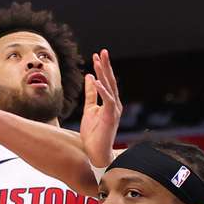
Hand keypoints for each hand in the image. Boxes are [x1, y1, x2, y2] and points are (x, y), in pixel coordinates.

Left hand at [80, 50, 121, 167]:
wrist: (95, 152)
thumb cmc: (93, 134)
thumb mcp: (89, 109)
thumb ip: (90, 93)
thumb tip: (89, 77)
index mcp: (110, 102)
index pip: (107, 82)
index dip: (101, 68)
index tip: (96, 56)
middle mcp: (115, 104)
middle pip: (111, 81)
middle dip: (105, 66)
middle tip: (102, 51)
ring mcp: (114, 110)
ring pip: (110, 88)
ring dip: (103, 74)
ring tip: (98, 61)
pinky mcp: (111, 117)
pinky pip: (108, 100)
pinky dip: (102, 90)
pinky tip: (96, 80)